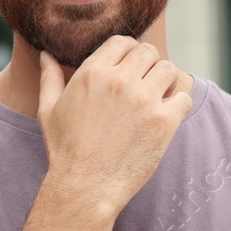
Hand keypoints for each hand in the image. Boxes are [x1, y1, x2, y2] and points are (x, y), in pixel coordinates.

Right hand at [37, 36, 191, 221]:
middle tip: (144, 83)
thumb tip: (46, 54)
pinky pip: (185, 97)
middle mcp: (120, 82)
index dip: (129, 52)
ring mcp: (144, 101)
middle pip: (148, 52)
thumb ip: (49, 78)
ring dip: (166, 81)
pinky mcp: (164, 122)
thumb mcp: (48, 111)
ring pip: (169, 70)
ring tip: (158, 96)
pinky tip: (167, 115)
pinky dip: (179, 104)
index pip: (123, 42)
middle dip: (148, 64)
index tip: (130, 67)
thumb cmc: (65, 150)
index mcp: (92, 73)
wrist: (85, 187)